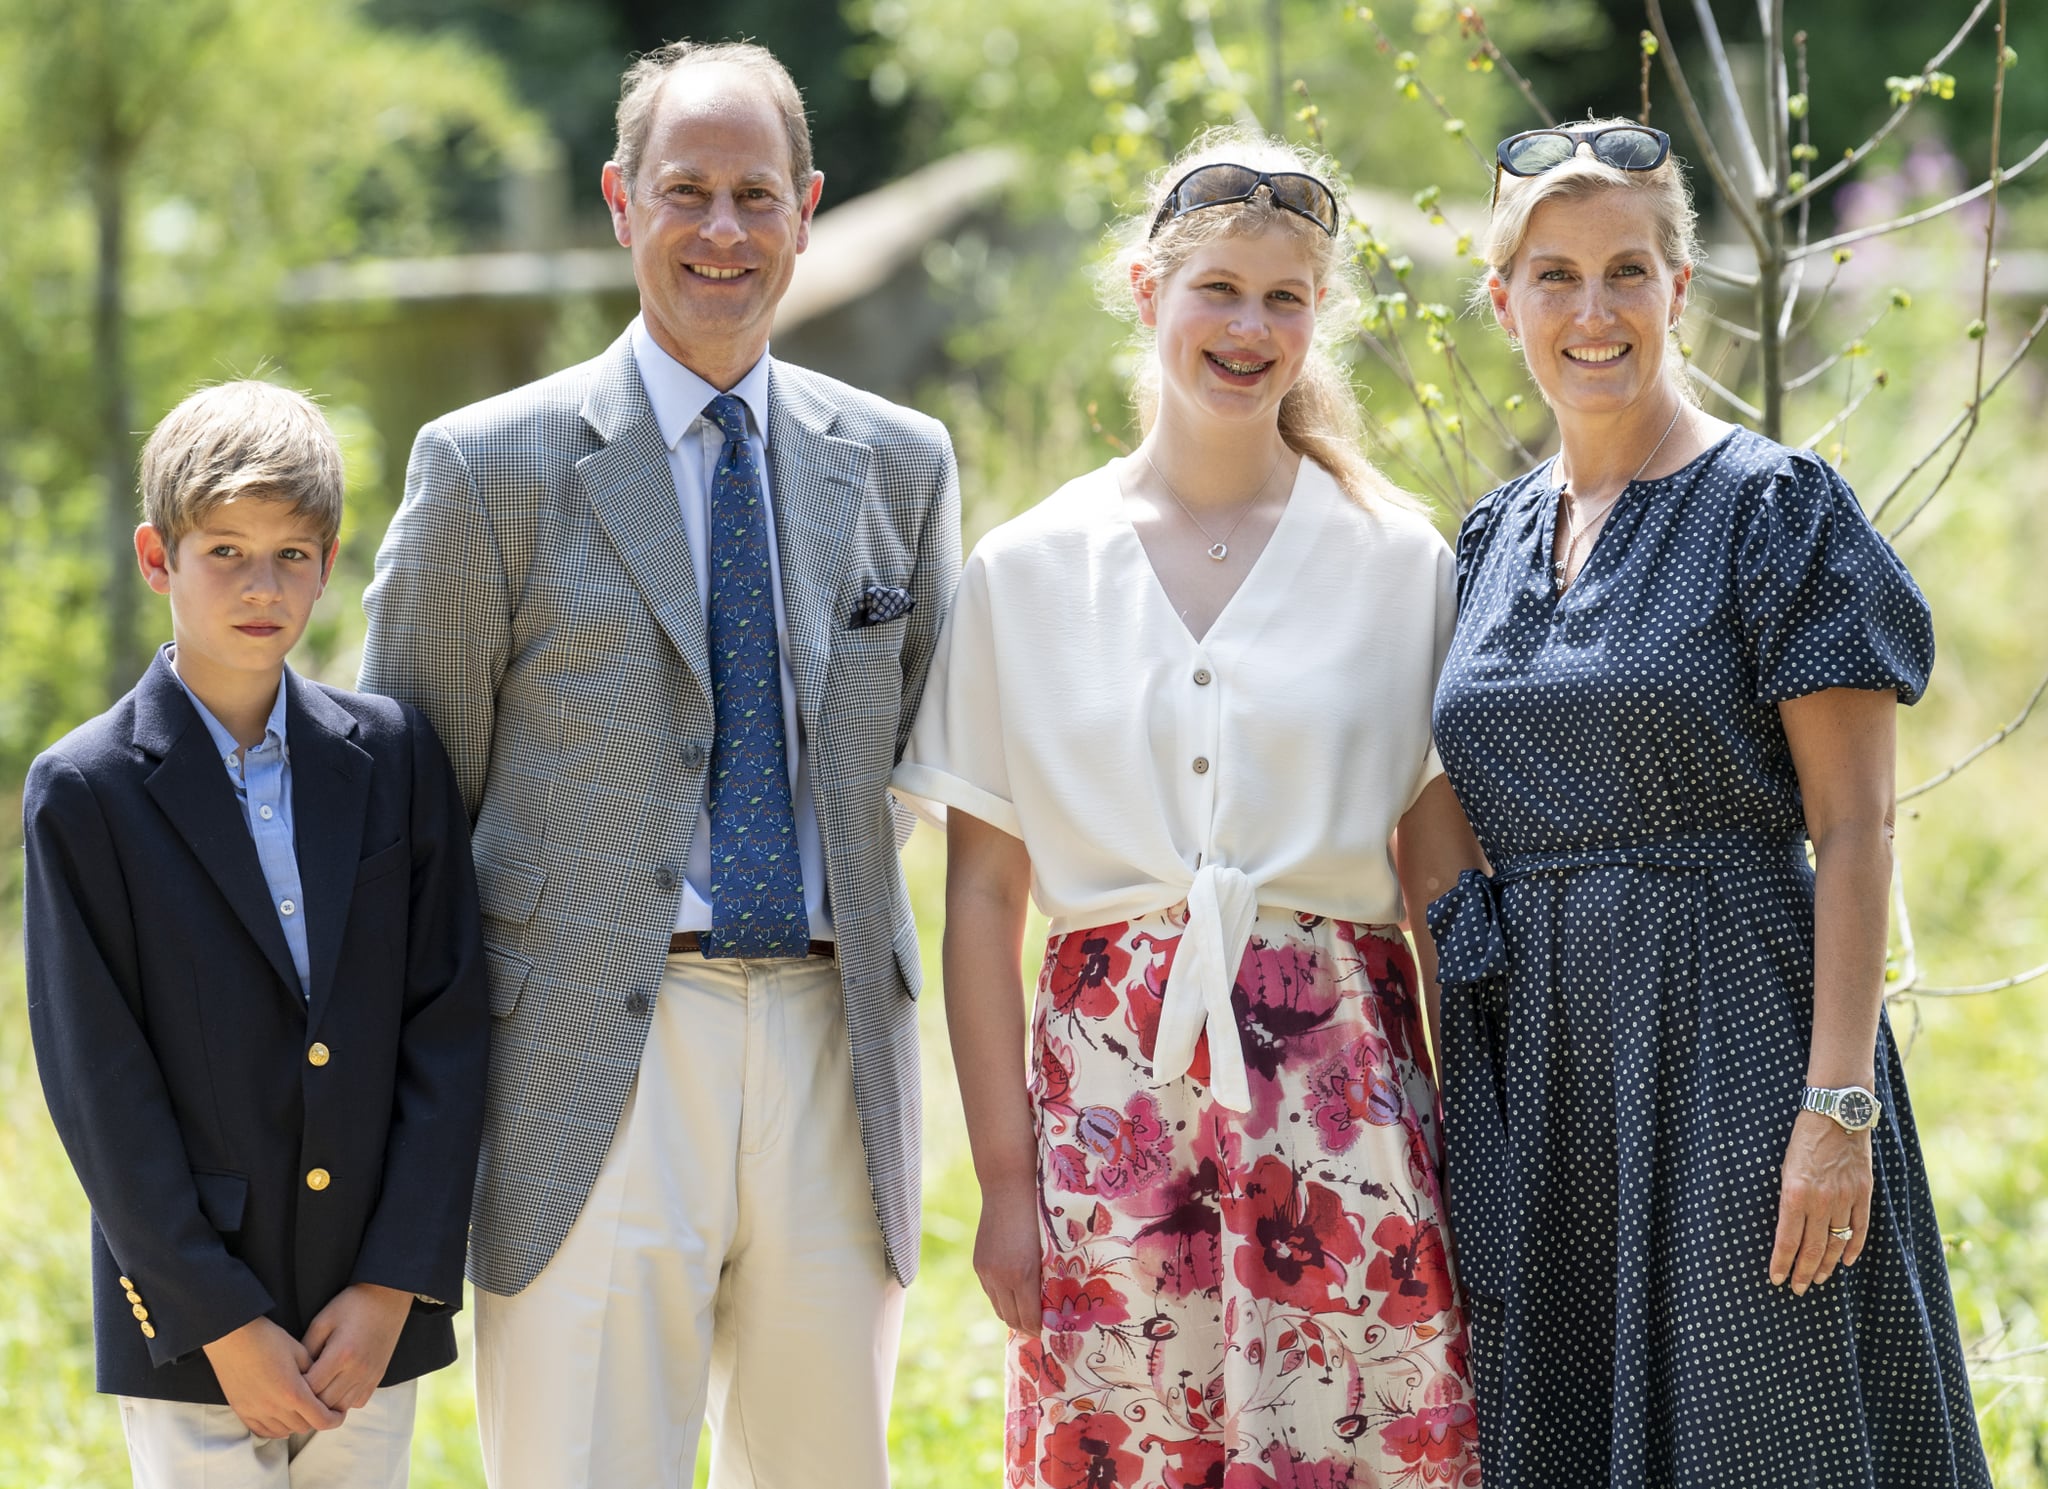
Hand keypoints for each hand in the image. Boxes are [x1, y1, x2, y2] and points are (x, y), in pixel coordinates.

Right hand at [202, 1316, 346, 1438]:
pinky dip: (275, 1429)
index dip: (335, 1419)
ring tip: (302, 1412)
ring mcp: (255, 1411)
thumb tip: (322, 1384)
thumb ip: (314, 1371)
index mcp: (293, 1392)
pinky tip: (282, 1419)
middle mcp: (274, 1407)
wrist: (232, 1336)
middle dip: (317, 1419)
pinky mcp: (241, 1410)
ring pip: (283, 1431)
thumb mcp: (299, 1351)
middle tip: (322, 1408)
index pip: (321, 1420)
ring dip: (296, 1424)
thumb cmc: (268, 1339)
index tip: (339, 1413)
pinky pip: (261, 1430)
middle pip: (303, 1427)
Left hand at [302, 1283, 413, 1410]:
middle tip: (296, 1392)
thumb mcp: (322, 1321)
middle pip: (325, 1403)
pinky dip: (344, 1401)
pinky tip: (336, 1388)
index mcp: (341, 1354)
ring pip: (342, 1408)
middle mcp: (357, 1370)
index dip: (295, 1389)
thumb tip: (294, 1374)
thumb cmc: (351, 1306)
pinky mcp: (378, 1377)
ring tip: (315, 1393)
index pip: (311, 1388)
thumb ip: (306, 1349)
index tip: (287, 1382)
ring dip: (326, 1404)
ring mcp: (370, 1376)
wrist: (388, 1297)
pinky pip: (357, 1402)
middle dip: (308, 1401)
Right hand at [974, 1183, 1043, 1333]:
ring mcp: (986, 1271)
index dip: (1042, 1330)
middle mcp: (1001, 1277)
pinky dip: (1002, 1299)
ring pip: (999, 1309)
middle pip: (1012, 1319)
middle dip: (1028, 1327)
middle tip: (1043, 1327)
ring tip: (1029, 1313)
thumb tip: (1051, 1304)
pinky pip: (990, 1293)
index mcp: (1023, 1274)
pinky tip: (1014, 1294)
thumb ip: (1046, 1277)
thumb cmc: (1038, 1215)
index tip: (1053, 1332)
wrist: (1008, 1188)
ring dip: (1013, 1315)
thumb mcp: (1047, 1249)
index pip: (1030, 1318)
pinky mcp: (978, 1265)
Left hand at [1769, 1109, 1872, 1294]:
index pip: (1788, 1240)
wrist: (1837, 1114)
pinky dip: (1853, 1248)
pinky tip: (1845, 1261)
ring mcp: (1845, 1198)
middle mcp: (1821, 1200)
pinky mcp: (1863, 1194)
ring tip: (1817, 1279)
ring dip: (1826, 1264)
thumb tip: (1785, 1228)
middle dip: (1804, 1271)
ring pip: (1836, 1242)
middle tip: (1797, 1288)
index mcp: (1795, 1193)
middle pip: (1812, 1247)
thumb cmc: (1803, 1139)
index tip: (1776, 1279)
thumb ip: (1788, 1199)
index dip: (1782, 1263)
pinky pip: (1860, 1228)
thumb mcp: (1784, 1168)